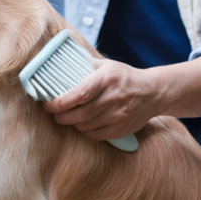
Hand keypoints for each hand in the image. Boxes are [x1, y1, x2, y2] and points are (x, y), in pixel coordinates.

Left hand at [43, 59, 162, 140]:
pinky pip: (95, 135)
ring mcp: (118, 115)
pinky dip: (85, 131)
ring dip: (72, 124)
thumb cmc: (124, 77)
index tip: (48, 105)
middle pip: (79, 114)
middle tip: (54, 114)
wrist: (153, 92)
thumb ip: (85, 65)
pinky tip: (83, 124)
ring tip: (68, 117)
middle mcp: (113, 97)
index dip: (60, 102)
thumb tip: (58, 64)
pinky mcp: (121, 129)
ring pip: (85, 126)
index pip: (79, 94)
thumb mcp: (107, 65)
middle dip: (61, 116)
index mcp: (107, 79)